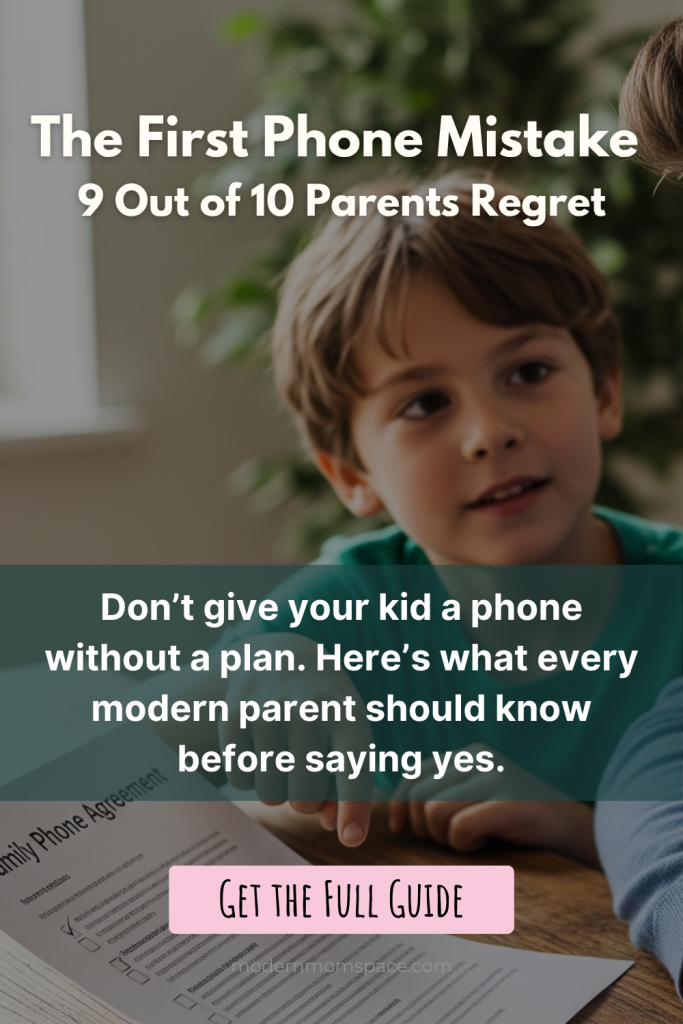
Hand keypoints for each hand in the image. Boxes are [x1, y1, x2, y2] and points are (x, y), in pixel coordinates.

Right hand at [219, 633, 373, 846]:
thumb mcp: (345, 736)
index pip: (353, 771)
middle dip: (303, 801)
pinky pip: (240, 779)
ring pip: (270, 795)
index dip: (353, 809)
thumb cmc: (324, 711)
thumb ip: (347, 787)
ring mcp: (270, 710)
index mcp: (348, 716)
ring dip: (275, 791)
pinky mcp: (235, 713)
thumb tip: (332, 826)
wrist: (283, 657)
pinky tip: (257, 751)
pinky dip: (248, 778)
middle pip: (304, 799)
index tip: (351, 839)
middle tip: (303, 775)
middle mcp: (310, 710)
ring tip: (282, 760)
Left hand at [388, 744, 598, 866]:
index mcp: (469, 754)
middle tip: (453, 841)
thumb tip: (396, 814)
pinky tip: (487, 842)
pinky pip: (460, 828)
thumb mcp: (477, 800)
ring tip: (474, 840)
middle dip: (426, 828)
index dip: (400, 805)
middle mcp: (480, 758)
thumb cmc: (517, 825)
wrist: (575, 835)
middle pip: (421, 797)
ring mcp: (497, 777)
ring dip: (447, 838)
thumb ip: (443, 795)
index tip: (401, 830)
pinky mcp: (510, 802)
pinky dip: (466, 845)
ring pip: (435, 813)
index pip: (415, 774)